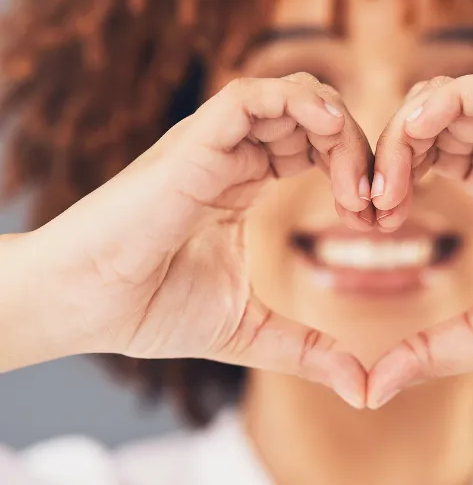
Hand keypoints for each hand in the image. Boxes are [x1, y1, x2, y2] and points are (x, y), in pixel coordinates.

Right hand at [32, 73, 371, 405]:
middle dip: (361, 150)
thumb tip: (362, 389)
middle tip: (377, 206)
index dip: (356, 170)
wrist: (83, 308)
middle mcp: (233, 153)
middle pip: (316, 115)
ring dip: (340, 130)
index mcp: (244, 180)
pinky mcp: (194, 143)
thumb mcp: (248, 330)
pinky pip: (253, 95)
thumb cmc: (149, 309)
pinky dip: (300, 105)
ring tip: (358, 187)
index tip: (377, 220)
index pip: (316, 145)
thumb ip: (306, 349)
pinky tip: (331, 137)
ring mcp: (214, 144)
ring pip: (294, 94)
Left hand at [367, 72, 472, 407]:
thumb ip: (427, 351)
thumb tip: (371, 392)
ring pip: (455, 99)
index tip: (370, 217)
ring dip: (409, 125)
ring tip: (390, 175)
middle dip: (390, 149)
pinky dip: (448, 99)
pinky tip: (418, 129)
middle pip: (432, 122)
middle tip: (372, 199)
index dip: (390, 174)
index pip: (427, 154)